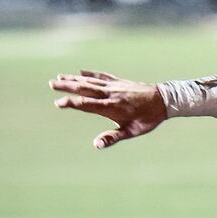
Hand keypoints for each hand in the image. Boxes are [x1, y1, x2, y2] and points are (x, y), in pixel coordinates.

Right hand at [50, 71, 166, 149]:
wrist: (165, 100)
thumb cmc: (148, 118)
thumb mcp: (132, 131)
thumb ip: (113, 137)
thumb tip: (97, 145)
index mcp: (111, 107)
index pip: (86, 104)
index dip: (71, 103)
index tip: (58, 103)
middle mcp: (110, 94)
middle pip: (84, 88)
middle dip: (67, 86)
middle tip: (51, 83)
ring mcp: (114, 86)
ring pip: (90, 81)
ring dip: (74, 78)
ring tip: (59, 76)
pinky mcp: (120, 82)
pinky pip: (102, 76)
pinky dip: (91, 74)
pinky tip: (81, 72)